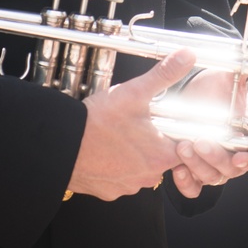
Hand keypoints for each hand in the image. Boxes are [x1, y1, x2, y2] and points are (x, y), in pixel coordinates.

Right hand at [68, 48, 193, 200]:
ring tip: (120, 133)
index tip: (167, 121)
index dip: (178, 131)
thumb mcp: (134, 92)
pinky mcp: (108, 191)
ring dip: (135, 154)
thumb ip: (164, 74)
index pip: (185, 148)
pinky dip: (116, 165)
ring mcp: (127, 187)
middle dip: (154, 140)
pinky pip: (120, 177)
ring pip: (141, 168)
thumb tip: (187, 56)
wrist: (61, 145)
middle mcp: (148, 177)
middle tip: (139, 122)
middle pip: (163, 157)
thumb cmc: (96, 122)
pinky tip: (106, 149)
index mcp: (161, 155)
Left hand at [166, 68, 247, 198]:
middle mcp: (231, 154)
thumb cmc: (215, 89)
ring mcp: (212, 164)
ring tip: (182, 146)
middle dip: (215, 157)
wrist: (191, 95)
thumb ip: (244, 64)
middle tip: (199, 140)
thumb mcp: (228, 76)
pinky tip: (176, 169)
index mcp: (247, 136)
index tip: (239, 156)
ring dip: (197, 166)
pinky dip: (186, 183)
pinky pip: (193, 187)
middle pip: (231, 169)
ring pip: (211, 177)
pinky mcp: (193, 170)